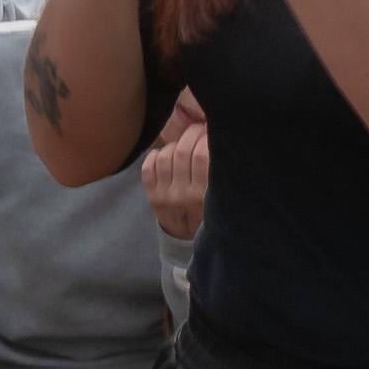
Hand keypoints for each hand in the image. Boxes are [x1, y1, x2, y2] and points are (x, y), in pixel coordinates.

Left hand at [140, 92, 212, 241]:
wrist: (188, 238)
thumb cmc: (209, 211)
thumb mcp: (220, 197)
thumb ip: (219, 172)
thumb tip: (216, 135)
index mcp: (204, 195)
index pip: (202, 156)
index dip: (205, 136)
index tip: (209, 131)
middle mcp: (182, 195)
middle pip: (182, 152)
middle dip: (190, 134)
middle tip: (197, 129)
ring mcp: (164, 195)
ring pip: (165, 156)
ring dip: (174, 145)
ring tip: (183, 145)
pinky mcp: (151, 196)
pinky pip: (148, 166)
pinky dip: (156, 155)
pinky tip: (166, 154)